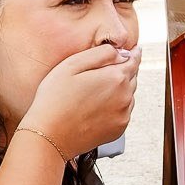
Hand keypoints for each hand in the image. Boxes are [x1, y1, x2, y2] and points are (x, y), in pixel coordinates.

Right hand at [16, 41, 140, 159]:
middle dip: (125, 70)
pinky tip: (99, 104)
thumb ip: (101, 53)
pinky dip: (117, 105)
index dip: (133, 53)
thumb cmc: (55, 99)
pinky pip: (124, 111)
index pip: (133, 60)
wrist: (50, 136)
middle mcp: (125, 97)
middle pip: (132, 77)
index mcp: (116, 78)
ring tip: (101, 87)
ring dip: (121, 88)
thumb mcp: (72, 65)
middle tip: (113, 66)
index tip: (134, 49)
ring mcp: (123, 115)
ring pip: (129, 94)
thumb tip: (122, 52)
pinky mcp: (119, 129)